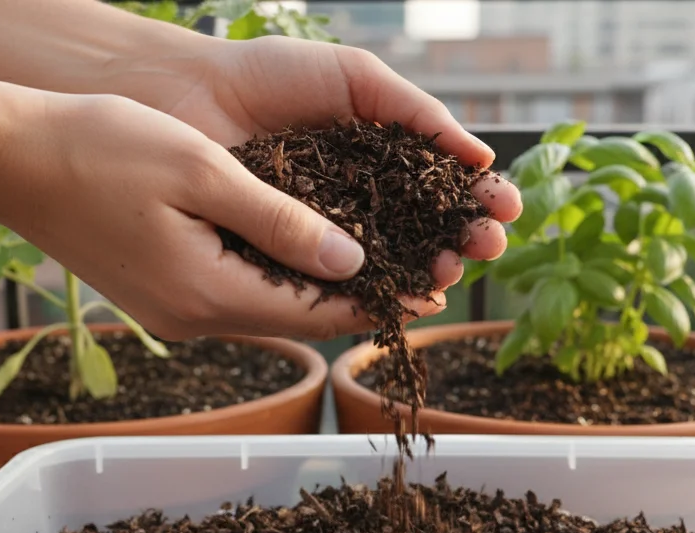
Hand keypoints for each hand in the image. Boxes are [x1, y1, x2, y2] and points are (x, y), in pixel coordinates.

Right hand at [0, 92, 483, 341]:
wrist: (9, 159)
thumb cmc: (100, 149)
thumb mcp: (203, 172)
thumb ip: (282, 221)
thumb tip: (353, 260)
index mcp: (207, 294)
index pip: (317, 311)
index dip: (380, 300)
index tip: (433, 287)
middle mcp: (193, 318)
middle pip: (301, 319)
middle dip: (365, 299)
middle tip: (426, 276)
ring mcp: (173, 311)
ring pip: (273, 309)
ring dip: (327, 290)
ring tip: (387, 263)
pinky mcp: (160, 294)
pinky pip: (240, 295)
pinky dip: (284, 278)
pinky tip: (312, 254)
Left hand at [134, 35, 521, 296]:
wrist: (187, 91)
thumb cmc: (269, 76)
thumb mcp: (356, 81)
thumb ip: (417, 113)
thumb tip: (482, 157)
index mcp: (379, 164)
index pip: (440, 191)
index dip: (475, 203)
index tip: (506, 210)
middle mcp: (355, 207)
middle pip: (420, 236)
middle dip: (459, 243)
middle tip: (484, 248)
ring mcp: (319, 237)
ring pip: (382, 266)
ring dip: (421, 273)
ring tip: (447, 273)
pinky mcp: (282, 262)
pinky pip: (327, 282)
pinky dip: (362, 291)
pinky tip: (393, 293)